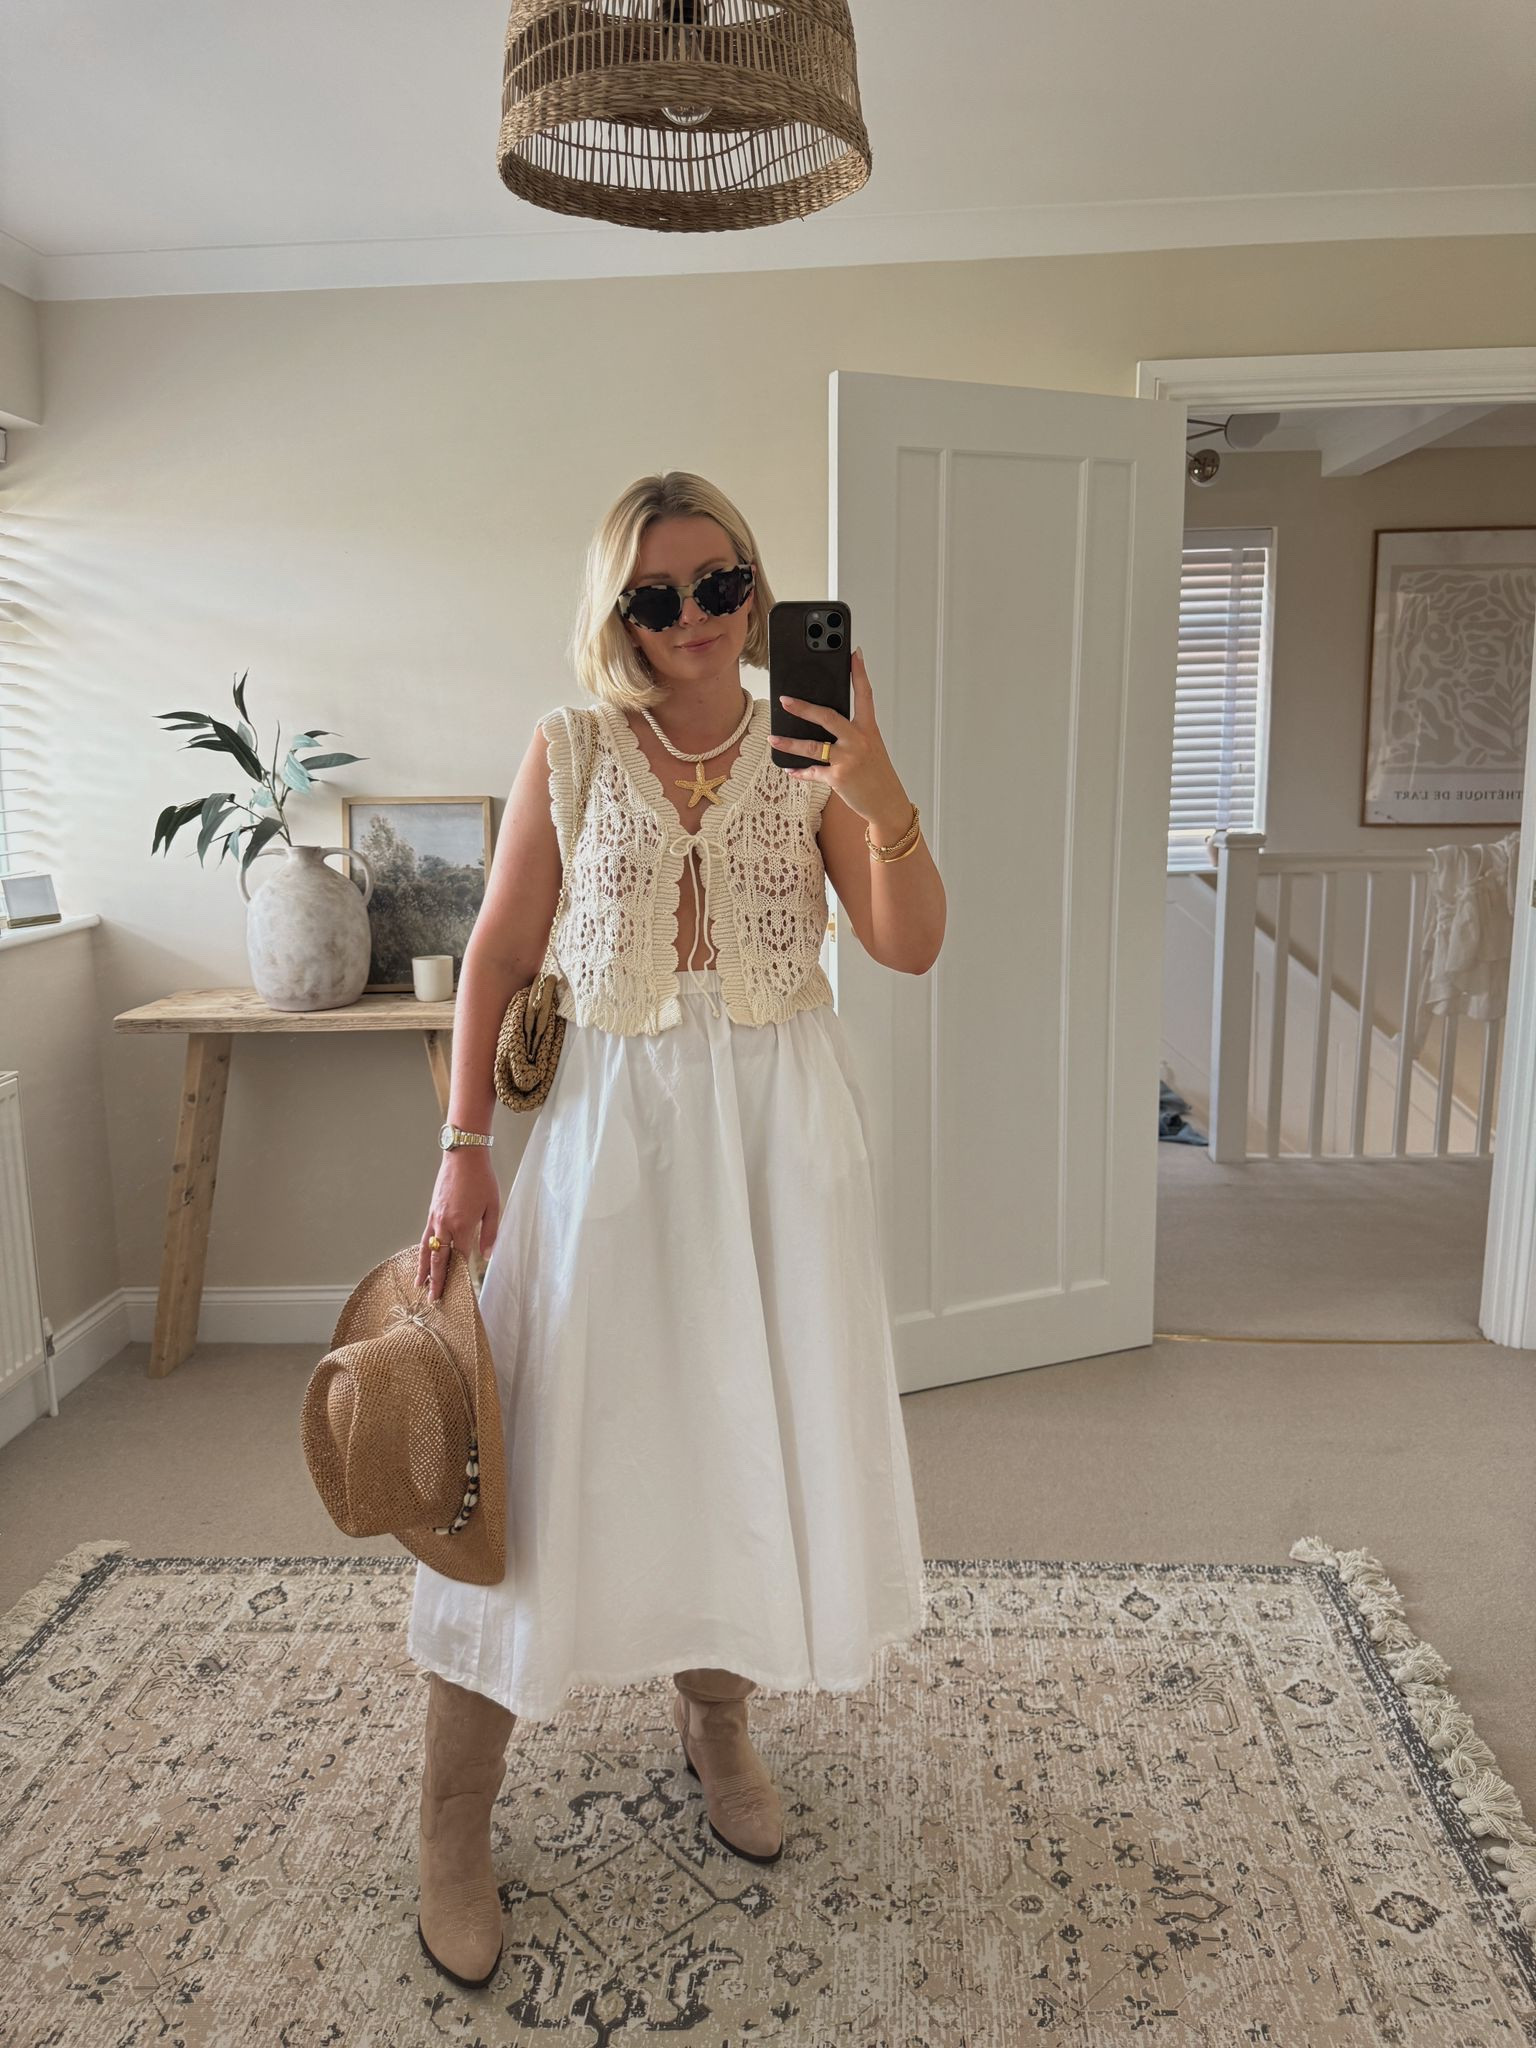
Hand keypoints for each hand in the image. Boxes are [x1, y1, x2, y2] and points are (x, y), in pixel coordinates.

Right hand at [418, 1151, 499, 1299]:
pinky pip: (424, 1236)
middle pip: (438, 1259)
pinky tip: (422, 1258)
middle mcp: (445, 1225)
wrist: (463, 1155)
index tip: (458, 1293)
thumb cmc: (482, 1179)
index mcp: (462, 1225)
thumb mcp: (493, 1206)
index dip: (458, 1276)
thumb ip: (490, 1234)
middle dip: (436, 1281)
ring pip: (426, 1250)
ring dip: (423, 1269)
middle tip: (433, 1300)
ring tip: (419, 1285)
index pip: (459, 1258)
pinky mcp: (432, 1211)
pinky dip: (422, 1251)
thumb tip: (487, 1257)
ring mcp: (435, 1218)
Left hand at [777, 649, 910, 829]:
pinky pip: (812, 772)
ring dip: (789, 743)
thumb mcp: (871, 748)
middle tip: (784, 700)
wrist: (887, 804)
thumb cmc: (878, 774)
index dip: (859, 673)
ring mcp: (847, 760)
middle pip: (827, 717)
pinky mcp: (837, 778)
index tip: (855, 653)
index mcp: (869, 729)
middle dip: (803, 707)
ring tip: (773, 738)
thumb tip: (824, 723)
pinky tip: (790, 769)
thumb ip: (852, 734)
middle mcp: (859, 741)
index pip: (865, 695)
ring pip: (812, 746)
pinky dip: (799, 771)